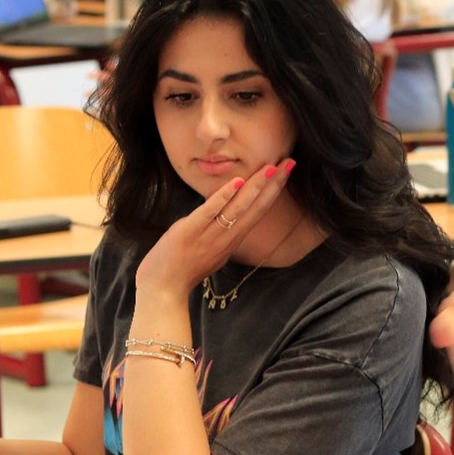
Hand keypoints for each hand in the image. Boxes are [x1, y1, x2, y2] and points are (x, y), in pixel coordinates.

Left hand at [135, 159, 295, 300]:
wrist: (163, 291)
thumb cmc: (182, 272)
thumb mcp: (210, 252)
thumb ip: (220, 234)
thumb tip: (224, 214)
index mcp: (232, 241)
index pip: (259, 211)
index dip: (274, 191)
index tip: (286, 171)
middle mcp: (227, 238)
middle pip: (256, 208)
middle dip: (274, 184)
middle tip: (290, 162)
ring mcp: (209, 236)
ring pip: (238, 208)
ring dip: (256, 186)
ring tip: (271, 168)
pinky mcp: (188, 233)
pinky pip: (209, 213)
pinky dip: (224, 197)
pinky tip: (237, 182)